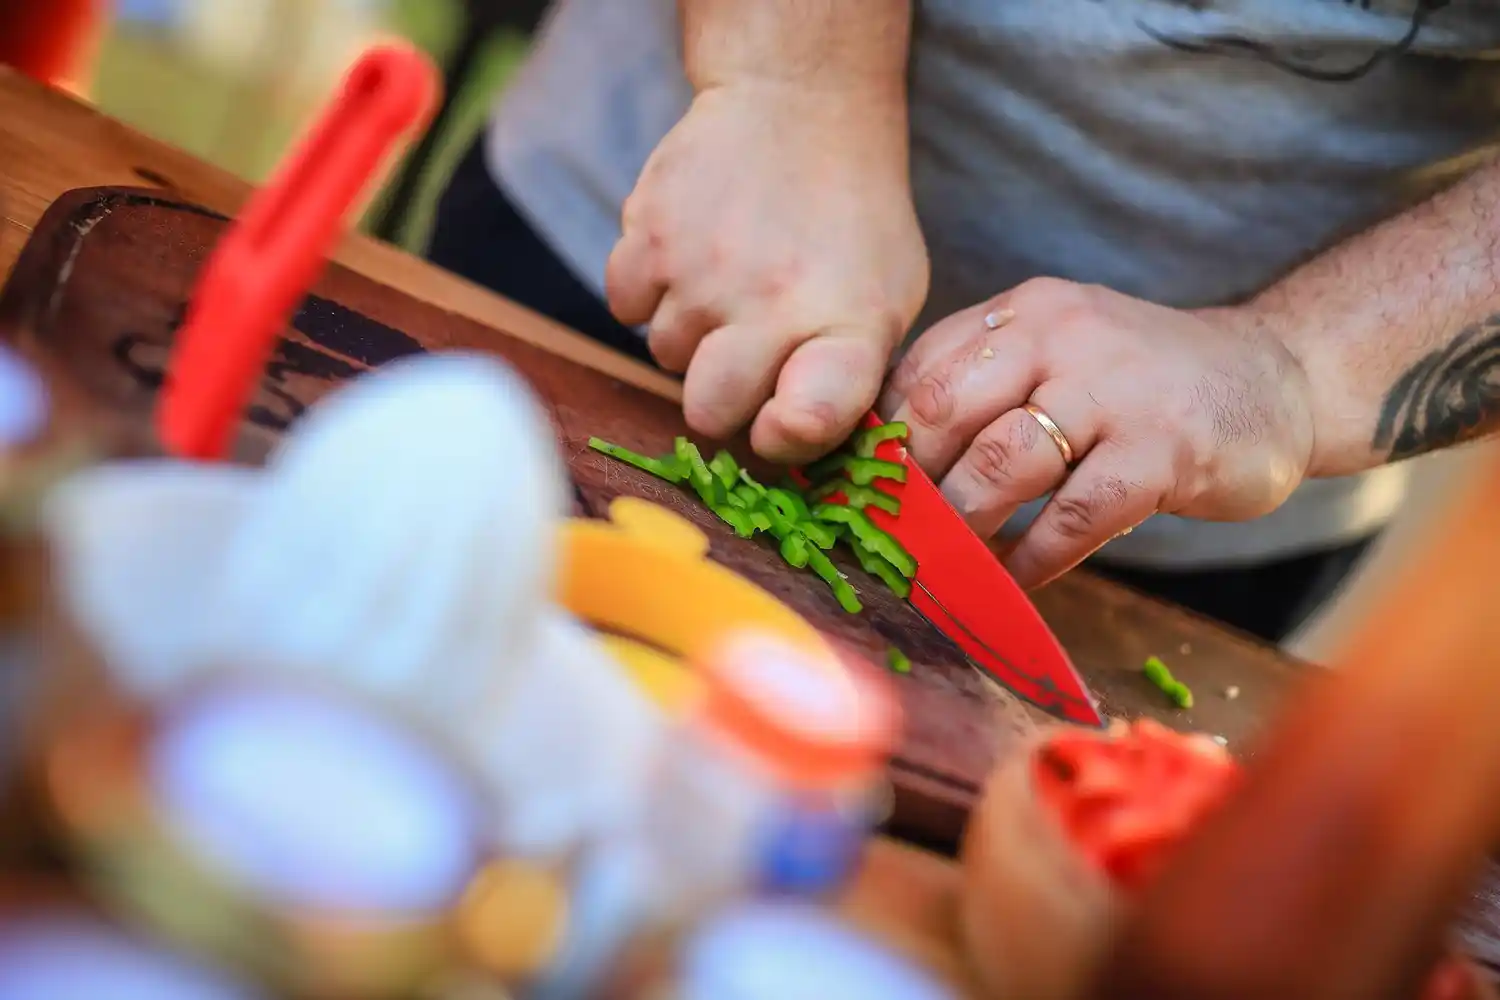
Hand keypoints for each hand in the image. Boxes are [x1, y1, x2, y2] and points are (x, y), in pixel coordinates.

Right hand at [605, 83, 928, 462]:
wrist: (800, 104)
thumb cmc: (851, 221)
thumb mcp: (889, 299)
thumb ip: (848, 380)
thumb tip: (795, 452)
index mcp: (848, 325)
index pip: (807, 422)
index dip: (783, 438)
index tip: (780, 418)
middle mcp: (772, 302)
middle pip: (709, 412)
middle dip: (721, 395)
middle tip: (745, 351)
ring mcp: (702, 269)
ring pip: (662, 357)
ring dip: (688, 334)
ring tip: (727, 280)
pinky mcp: (647, 233)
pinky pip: (623, 309)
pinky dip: (648, 292)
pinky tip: (689, 257)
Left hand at [881, 278, 1314, 587]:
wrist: (1276, 378)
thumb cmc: (1138, 383)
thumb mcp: (1058, 356)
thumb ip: (982, 390)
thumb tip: (883, 466)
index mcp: (1023, 313)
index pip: (922, 372)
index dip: (879, 443)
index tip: (856, 498)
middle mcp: (1062, 335)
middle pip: (944, 411)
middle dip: (906, 485)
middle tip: (887, 539)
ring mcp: (1116, 391)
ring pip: (1001, 465)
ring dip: (960, 529)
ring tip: (939, 568)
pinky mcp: (1163, 451)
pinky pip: (1073, 517)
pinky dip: (1030, 559)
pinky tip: (1011, 582)